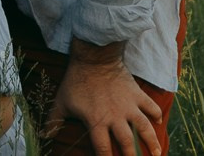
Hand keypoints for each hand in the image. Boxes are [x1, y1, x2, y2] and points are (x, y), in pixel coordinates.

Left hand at [44, 39, 161, 155]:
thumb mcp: (61, 102)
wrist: (93, 58)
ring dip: (152, 141)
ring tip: (158, 152)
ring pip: (145, 128)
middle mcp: (115, 118)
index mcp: (97, 122)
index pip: (103, 149)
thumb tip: (44, 135)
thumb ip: (54, 120)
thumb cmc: (75, 81)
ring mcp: (129, 106)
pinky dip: (156, 114)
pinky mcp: (137, 94)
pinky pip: (151, 106)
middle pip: (127, 143)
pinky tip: (159, 120)